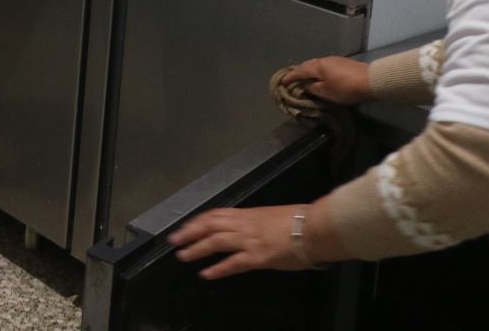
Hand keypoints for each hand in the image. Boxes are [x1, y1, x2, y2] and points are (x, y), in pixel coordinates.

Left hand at [167, 205, 314, 278]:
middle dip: (189, 232)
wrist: (315, 228)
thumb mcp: (271, 216)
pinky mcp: (258, 257)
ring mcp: (249, 240)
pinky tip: (206, 274)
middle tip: (173, 240)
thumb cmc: (299, 221)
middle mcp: (244, 224)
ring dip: (196, 249)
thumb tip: (249, 228)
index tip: (186, 226)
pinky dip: (218, 268)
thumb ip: (256, 222)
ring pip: (215, 241)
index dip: (198, 220)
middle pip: (209, 225)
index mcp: (247, 214)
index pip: (216, 214)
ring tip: (182, 256)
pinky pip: (233, 263)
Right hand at [283, 56, 372, 105]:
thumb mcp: (327, 93)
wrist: (371, 80)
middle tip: (294, 79)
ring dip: (310, 70)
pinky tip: (322, 75)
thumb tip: (305, 85)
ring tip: (307, 77)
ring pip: (317, 64)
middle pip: (307, 64)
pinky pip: (325, 65)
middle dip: (299, 71)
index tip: (282, 81)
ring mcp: (334, 59)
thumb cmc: (346, 88)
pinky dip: (320, 70)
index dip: (290, 77)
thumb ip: (313, 89)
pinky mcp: (343, 62)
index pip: (299, 71)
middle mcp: (323, 60)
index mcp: (317, 67)